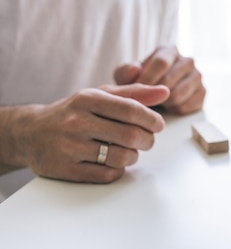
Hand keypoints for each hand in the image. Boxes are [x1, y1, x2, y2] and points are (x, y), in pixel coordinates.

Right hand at [17, 84, 166, 182]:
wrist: (29, 132)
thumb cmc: (74, 111)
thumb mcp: (100, 95)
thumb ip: (134, 93)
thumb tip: (165, 91)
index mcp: (88, 99)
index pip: (132, 110)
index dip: (152, 120)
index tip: (159, 125)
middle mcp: (77, 122)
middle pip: (130, 136)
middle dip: (147, 140)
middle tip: (147, 140)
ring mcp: (70, 147)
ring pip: (121, 157)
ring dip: (133, 156)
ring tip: (129, 150)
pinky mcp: (65, 169)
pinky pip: (107, 175)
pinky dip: (118, 170)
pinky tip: (114, 162)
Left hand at [114, 45, 205, 114]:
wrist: (153, 94)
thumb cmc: (139, 81)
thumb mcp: (125, 75)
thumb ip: (125, 71)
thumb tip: (135, 69)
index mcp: (169, 50)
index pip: (161, 63)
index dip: (147, 79)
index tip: (136, 91)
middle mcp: (187, 60)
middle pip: (169, 81)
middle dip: (153, 94)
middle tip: (144, 100)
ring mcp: (197, 76)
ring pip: (178, 95)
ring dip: (163, 103)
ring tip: (156, 102)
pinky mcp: (202, 92)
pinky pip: (185, 107)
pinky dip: (173, 110)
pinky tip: (168, 106)